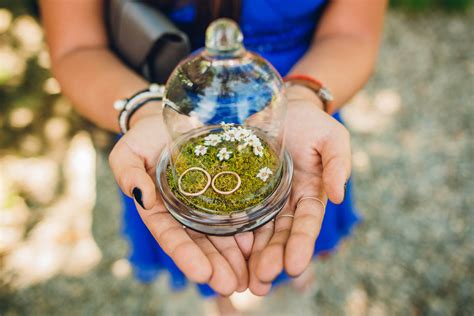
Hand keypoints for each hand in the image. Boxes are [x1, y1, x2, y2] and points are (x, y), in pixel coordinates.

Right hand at [108, 106, 252, 294]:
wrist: (175, 118)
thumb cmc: (146, 136)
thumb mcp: (128, 151)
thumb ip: (128, 173)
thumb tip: (143, 199)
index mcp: (160, 209)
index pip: (171, 235)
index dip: (185, 255)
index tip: (201, 273)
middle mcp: (186, 212)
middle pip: (201, 243)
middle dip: (216, 266)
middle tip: (232, 285)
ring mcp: (209, 204)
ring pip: (224, 234)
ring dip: (237, 258)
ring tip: (251, 278)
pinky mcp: (230, 191)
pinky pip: (242, 212)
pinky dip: (251, 231)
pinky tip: (263, 248)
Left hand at [248, 90, 351, 294]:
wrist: (283, 108)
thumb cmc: (312, 123)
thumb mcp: (332, 139)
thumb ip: (338, 165)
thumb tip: (338, 195)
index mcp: (310, 194)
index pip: (307, 223)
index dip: (302, 244)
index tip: (295, 265)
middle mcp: (286, 203)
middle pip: (279, 235)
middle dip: (272, 258)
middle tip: (262, 280)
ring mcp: (263, 199)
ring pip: (257, 231)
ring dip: (251, 257)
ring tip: (244, 281)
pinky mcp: (242, 190)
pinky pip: (235, 212)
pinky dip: (231, 233)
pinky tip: (222, 252)